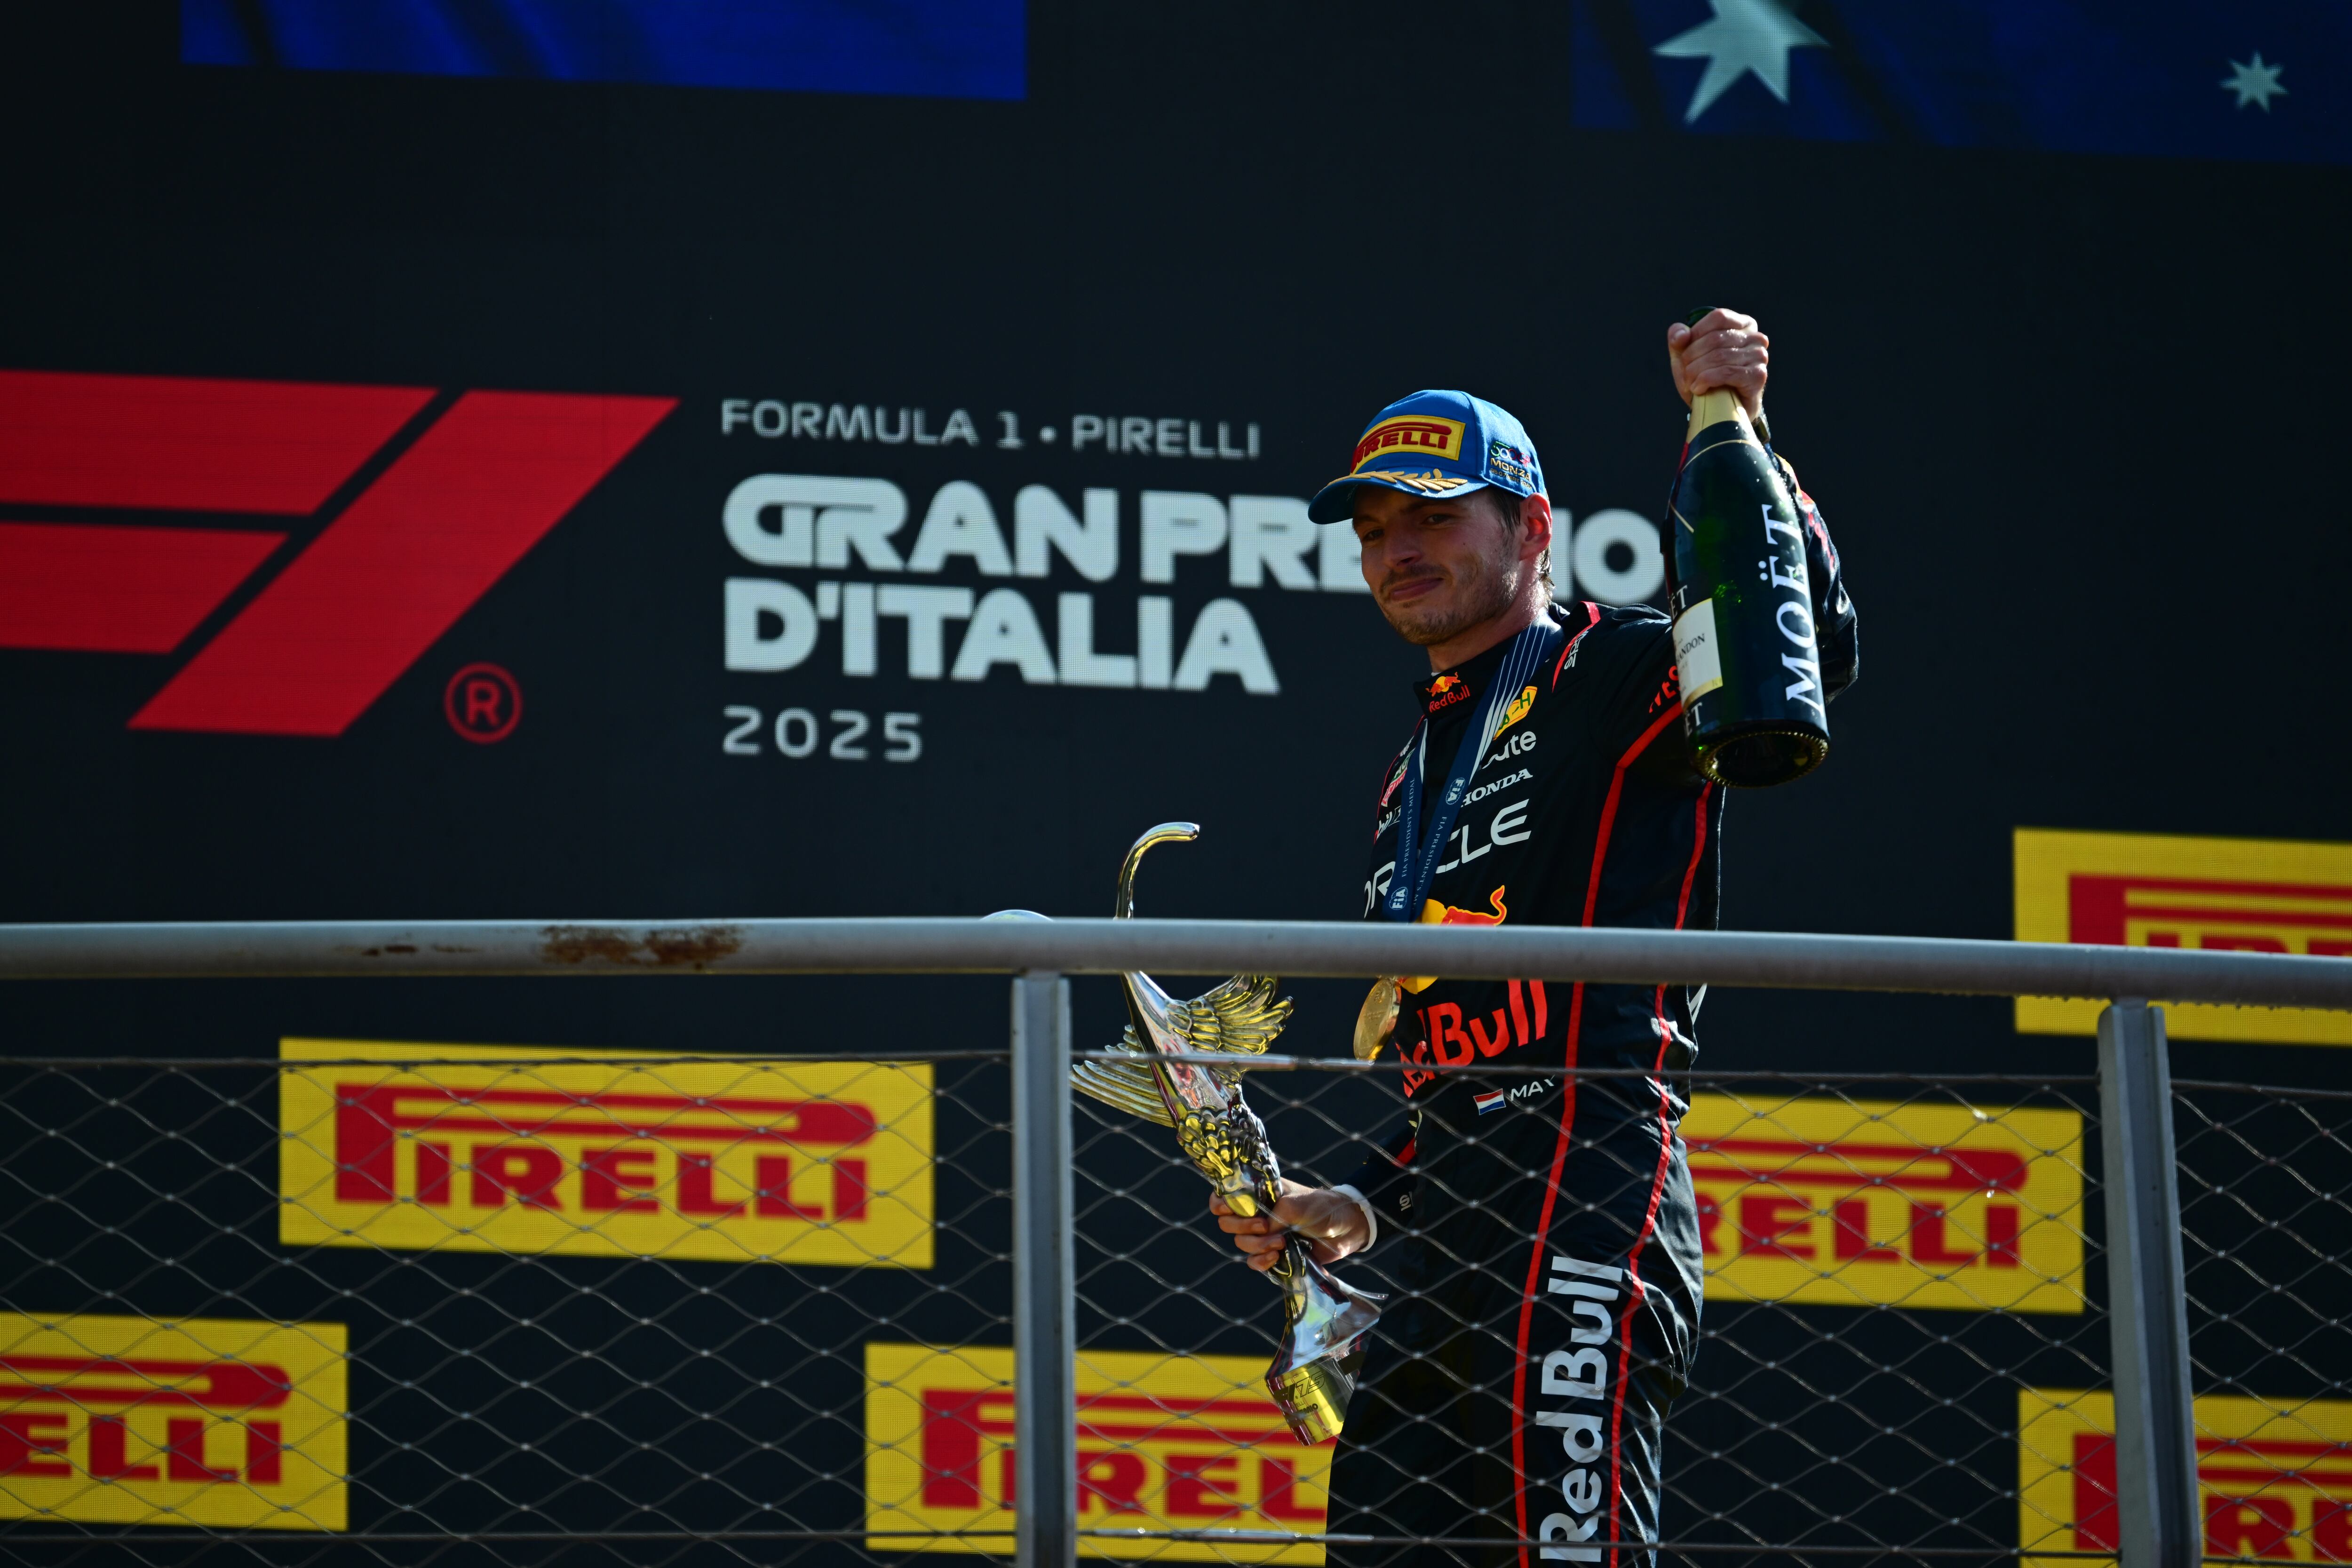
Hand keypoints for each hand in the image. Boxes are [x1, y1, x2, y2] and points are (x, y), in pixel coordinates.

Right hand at [1210, 1179, 1371, 1271]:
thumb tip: (1262, 1231)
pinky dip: (1261, 1262)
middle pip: (1228, 1223)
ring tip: (1280, 1243)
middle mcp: (1257, 1213)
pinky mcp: (1274, 1255)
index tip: (1229, 1209)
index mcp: (1259, 1194)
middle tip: (1264, 1226)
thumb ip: (1275, 1213)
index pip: (1226, 1196)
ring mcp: (1265, 1235)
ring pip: (1242, 1244)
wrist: (1346, 1228)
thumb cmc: (1323, 1207)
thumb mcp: (1298, 1203)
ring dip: (1257, 1245)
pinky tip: (1275, 1258)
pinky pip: (1255, 1262)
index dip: (1220, 1203)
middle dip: (1242, 1227)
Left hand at [1667, 307, 1769, 421]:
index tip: (1684, 353)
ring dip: (1696, 372)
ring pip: (1719, 356)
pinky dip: (1706, 380)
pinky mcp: (1758, 375)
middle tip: (1685, 374)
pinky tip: (1698, 389)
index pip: (1719, 317)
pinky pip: (1726, 372)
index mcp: (1743, 324)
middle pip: (1716, 338)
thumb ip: (1679, 340)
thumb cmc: (1706, 379)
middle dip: (1692, 357)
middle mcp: (1755, 337)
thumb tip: (1680, 334)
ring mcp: (1759, 356)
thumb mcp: (1687, 357)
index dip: (1696, 333)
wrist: (1723, 411)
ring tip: (1690, 384)